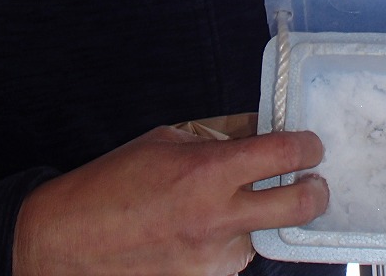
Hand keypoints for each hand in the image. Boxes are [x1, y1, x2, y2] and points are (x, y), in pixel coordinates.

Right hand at [13, 127, 327, 275]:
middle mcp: (218, 216)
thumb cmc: (115, 182)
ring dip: (264, 219)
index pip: (284, 154)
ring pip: (267, 234)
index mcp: (208, 171)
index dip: (308, 145)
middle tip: (314, 183)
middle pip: (300, 205)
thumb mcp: (168, 140)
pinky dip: (233, 240)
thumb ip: (222, 135)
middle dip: (316, 191)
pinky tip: (205, 230)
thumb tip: (264, 128)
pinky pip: (237, 257)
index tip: (311, 145)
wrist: (69, 241)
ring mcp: (213, 256)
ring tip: (237, 206)